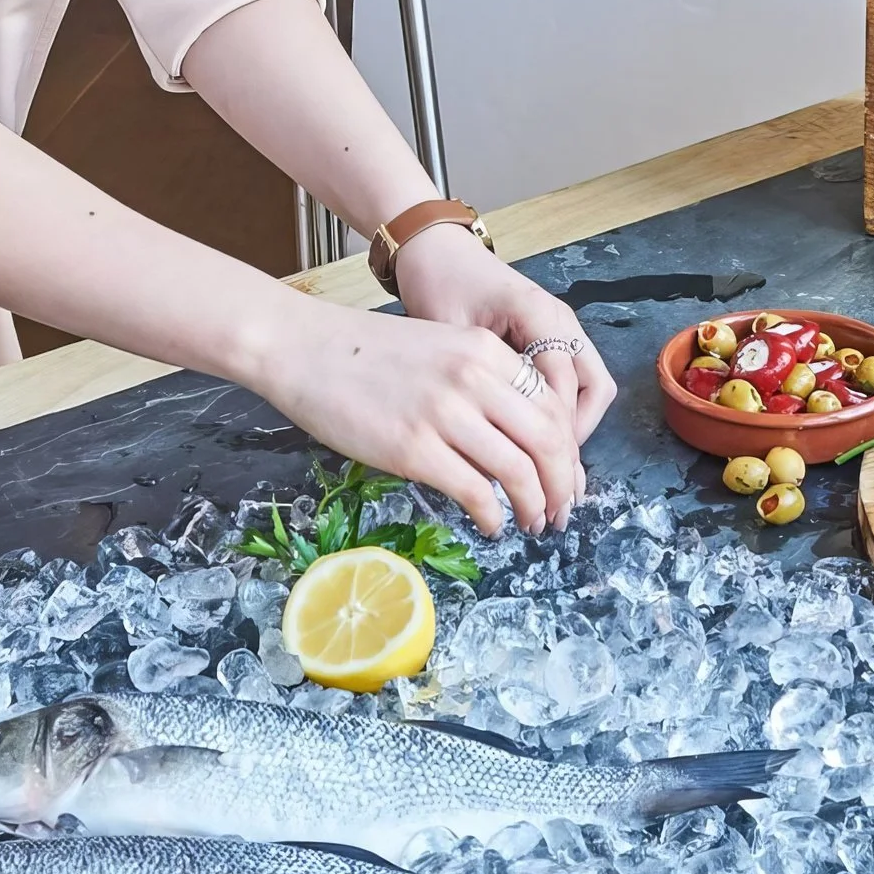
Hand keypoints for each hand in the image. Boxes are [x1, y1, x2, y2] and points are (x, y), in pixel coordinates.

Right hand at [266, 293, 579, 535]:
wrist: (304, 348)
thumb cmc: (366, 352)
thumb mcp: (440, 347)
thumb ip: (481, 383)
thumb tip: (516, 438)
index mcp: (485, 350)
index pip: (552, 408)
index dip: (568, 452)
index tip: (568, 478)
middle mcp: (474, 379)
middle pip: (547, 442)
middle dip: (562, 485)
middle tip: (562, 512)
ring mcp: (444, 414)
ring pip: (518, 471)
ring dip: (534, 506)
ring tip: (532, 523)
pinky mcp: (413, 449)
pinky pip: (475, 492)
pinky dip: (492, 516)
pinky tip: (490, 525)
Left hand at [393, 223, 613, 455]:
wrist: (436, 249)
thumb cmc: (438, 284)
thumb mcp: (449, 333)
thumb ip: (475, 383)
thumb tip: (490, 450)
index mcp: (539, 314)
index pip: (562, 385)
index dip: (554, 435)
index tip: (535, 477)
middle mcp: (561, 321)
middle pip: (594, 389)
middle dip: (575, 441)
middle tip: (551, 486)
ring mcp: (562, 328)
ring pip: (591, 388)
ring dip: (574, 430)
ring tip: (548, 473)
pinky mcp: (553, 337)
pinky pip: (574, 381)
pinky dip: (564, 414)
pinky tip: (536, 444)